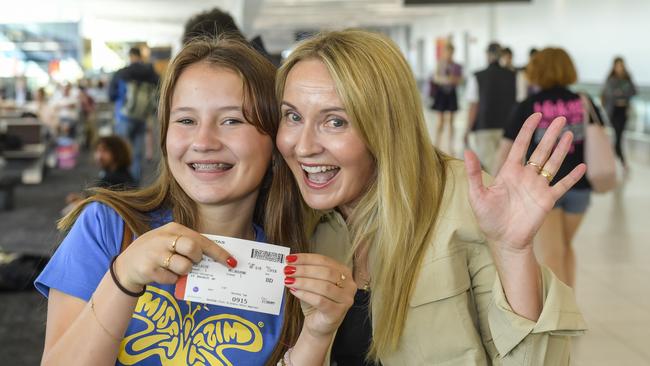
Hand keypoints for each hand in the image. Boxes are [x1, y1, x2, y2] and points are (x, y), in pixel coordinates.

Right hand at [114, 222, 235, 292]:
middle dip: (197, 259)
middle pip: (193, 249)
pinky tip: (162, 274)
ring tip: (174, 268)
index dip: (218, 252)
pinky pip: (172, 279)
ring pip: (184, 266)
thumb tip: (214, 258)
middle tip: (193, 262)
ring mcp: (155, 254)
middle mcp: (164, 238)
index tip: (231, 262)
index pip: (201, 239)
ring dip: (184, 271)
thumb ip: (188, 245)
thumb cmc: (156, 252)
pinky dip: (171, 279)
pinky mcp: (149, 269)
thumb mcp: (170, 241)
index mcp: (173, 229)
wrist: (126, 265)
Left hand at [284, 253, 354, 339]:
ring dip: (303, 282)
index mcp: (344, 272)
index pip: (325, 260)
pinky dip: (305, 294)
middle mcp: (349, 285)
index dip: (307, 258)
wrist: (319, 325)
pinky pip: (320, 301)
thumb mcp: (313, 282)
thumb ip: (306, 271)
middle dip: (304, 270)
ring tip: (288, 280)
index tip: (290, 259)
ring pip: (324, 286)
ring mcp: (345, 299)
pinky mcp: (338, 312)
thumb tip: (291, 262)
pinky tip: (294, 291)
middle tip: (288, 270)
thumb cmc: (316, 301)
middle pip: (326, 272)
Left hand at [464, 113, 585, 251]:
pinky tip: (582, 166)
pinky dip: (572, 177)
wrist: (503, 240)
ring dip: (561, 149)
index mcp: (509, 172)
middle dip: (550, 134)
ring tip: (569, 133)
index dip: (528, 130)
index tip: (536, 115)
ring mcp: (538, 187)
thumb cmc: (488, 218)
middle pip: (541, 150)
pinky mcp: (547, 200)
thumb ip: (473, 173)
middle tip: (561, 118)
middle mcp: (526, 176)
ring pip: (553, 163)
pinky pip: (562, 186)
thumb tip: (467, 151)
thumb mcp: (477, 195)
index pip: (520, 145)